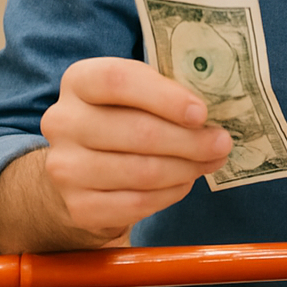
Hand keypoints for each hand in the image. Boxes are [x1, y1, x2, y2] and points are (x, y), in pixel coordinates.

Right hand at [38, 56, 232, 244]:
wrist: (82, 166)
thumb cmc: (123, 116)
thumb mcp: (138, 92)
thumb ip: (168, 93)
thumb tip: (217, 112)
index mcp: (80, 80)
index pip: (119, 81)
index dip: (165, 97)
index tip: (202, 113)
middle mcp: (64, 121)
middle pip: (137, 131)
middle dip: (190, 140)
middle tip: (222, 142)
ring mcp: (65, 167)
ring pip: (141, 171)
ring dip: (186, 168)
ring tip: (211, 161)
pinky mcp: (78, 206)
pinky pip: (136, 203)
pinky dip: (170, 194)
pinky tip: (185, 181)